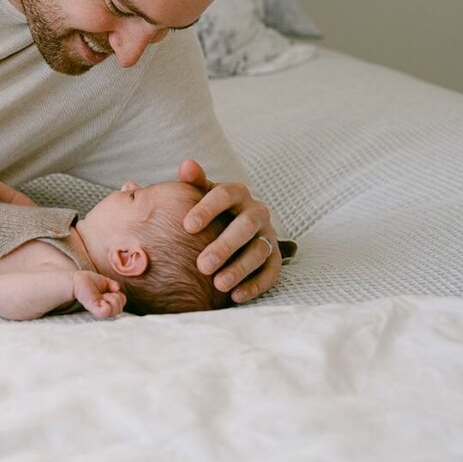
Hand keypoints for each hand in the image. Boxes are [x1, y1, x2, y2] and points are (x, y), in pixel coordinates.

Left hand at [72, 271, 125, 318]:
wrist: (76, 279)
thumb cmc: (88, 280)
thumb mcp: (104, 281)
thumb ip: (112, 284)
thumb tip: (118, 289)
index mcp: (108, 300)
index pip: (121, 303)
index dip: (120, 297)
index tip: (112, 290)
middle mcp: (104, 306)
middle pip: (120, 310)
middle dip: (118, 299)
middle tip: (107, 293)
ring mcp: (99, 308)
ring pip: (114, 312)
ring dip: (113, 301)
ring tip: (104, 296)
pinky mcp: (92, 308)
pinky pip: (104, 313)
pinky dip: (107, 307)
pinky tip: (102, 301)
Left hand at [178, 159, 279, 303]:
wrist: (228, 227)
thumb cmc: (207, 211)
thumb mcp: (198, 195)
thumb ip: (192, 183)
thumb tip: (187, 165)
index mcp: (236, 193)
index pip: (224, 194)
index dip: (207, 209)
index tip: (187, 226)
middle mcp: (256, 212)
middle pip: (245, 226)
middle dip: (225, 246)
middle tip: (202, 265)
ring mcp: (268, 235)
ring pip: (259, 251)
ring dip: (240, 268)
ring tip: (218, 284)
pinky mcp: (275, 258)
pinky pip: (271, 273)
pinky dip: (255, 285)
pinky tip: (236, 296)